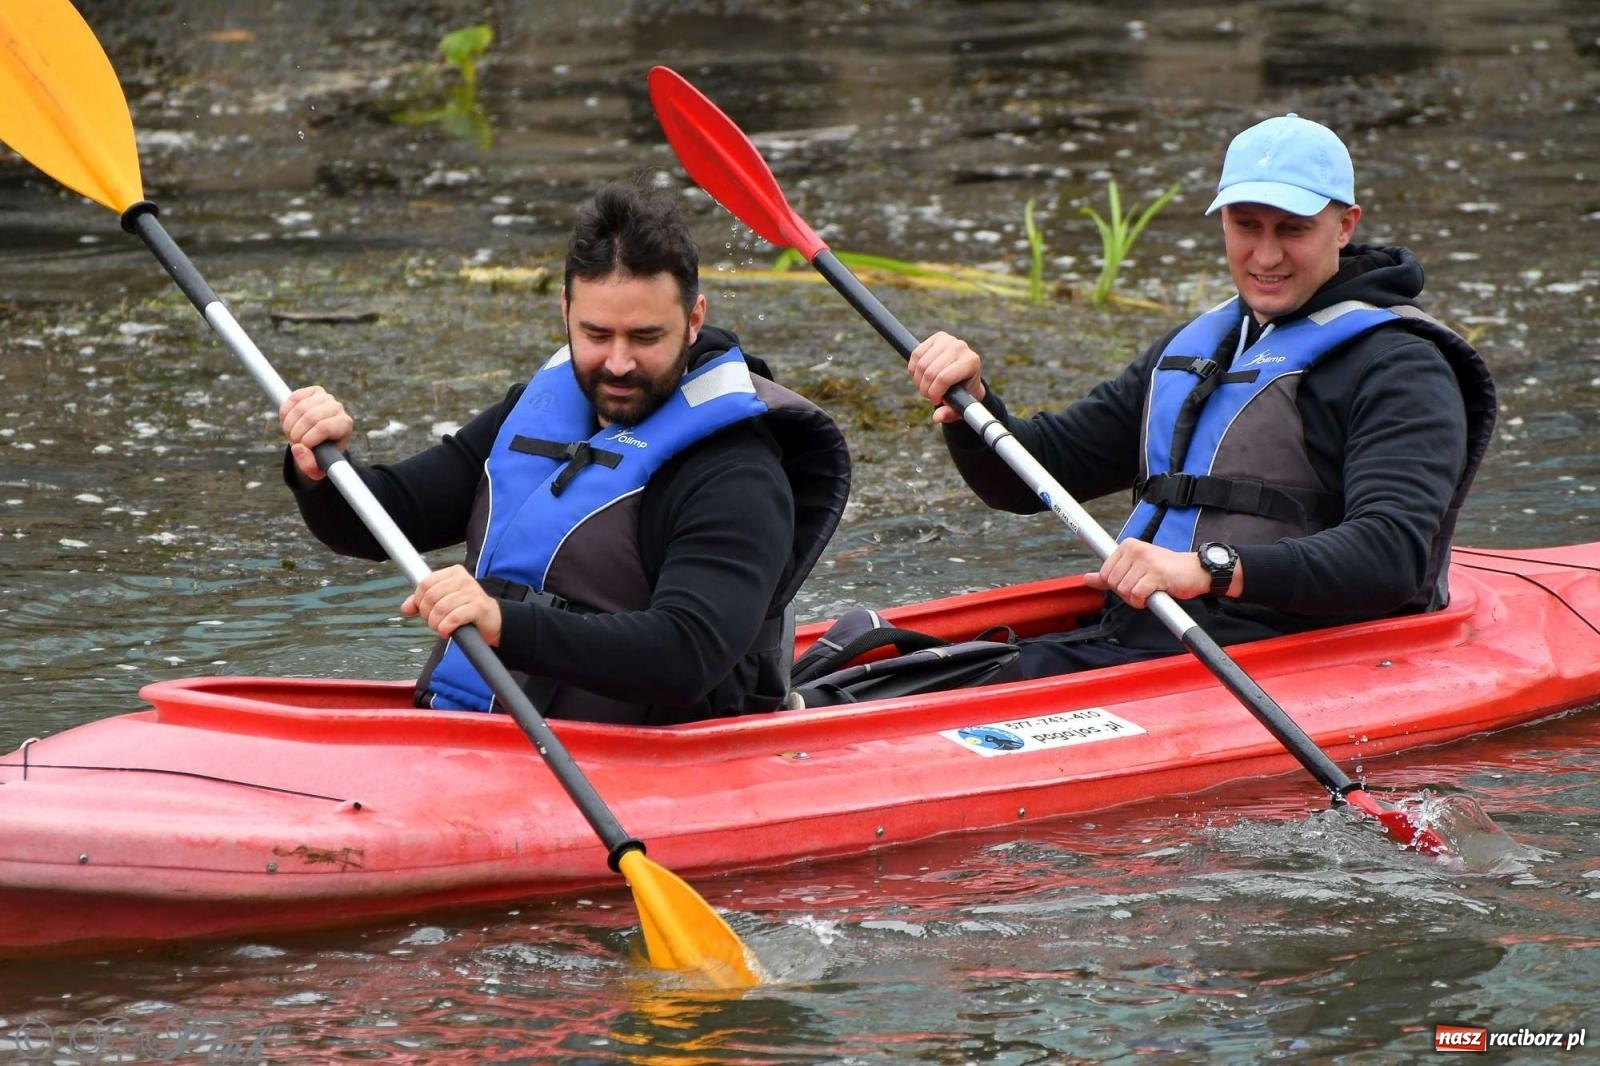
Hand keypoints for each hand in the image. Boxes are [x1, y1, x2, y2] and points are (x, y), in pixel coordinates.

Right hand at [278, 385, 353, 480]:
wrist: (320, 441)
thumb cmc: (321, 456)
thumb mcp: (317, 468)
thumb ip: (309, 466)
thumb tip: (298, 448)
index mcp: (344, 425)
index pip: (324, 427)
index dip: (308, 439)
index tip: (302, 447)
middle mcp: (338, 408)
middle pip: (310, 417)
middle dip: (296, 433)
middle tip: (293, 442)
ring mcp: (326, 397)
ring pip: (300, 408)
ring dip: (289, 425)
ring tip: (291, 434)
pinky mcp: (312, 391)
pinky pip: (293, 398)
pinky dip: (285, 412)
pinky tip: (287, 422)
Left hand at [402, 565, 502, 644]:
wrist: (493, 621)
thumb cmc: (467, 610)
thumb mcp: (444, 602)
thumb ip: (423, 602)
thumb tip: (405, 607)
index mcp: (454, 573)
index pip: (425, 583)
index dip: (418, 601)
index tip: (424, 612)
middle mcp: (463, 579)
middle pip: (431, 596)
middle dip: (427, 614)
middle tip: (433, 622)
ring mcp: (472, 591)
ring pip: (441, 608)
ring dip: (436, 624)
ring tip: (441, 628)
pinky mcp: (479, 606)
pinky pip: (454, 617)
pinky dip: (446, 627)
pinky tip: (447, 632)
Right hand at [907, 331, 986, 424]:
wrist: (965, 375)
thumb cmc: (964, 393)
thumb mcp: (960, 406)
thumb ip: (949, 413)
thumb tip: (936, 418)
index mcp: (971, 362)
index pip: (944, 378)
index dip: (934, 392)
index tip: (935, 401)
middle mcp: (960, 347)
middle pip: (930, 372)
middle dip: (925, 388)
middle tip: (929, 396)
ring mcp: (948, 339)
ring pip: (921, 364)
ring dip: (919, 381)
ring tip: (926, 387)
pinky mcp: (936, 337)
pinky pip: (915, 355)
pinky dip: (913, 370)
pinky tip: (921, 376)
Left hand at [1084, 540, 1241, 608]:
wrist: (1196, 571)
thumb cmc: (1166, 571)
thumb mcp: (1135, 568)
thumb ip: (1110, 573)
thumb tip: (1087, 579)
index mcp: (1127, 546)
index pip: (1105, 573)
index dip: (1117, 585)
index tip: (1132, 583)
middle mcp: (1135, 550)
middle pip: (1114, 583)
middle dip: (1126, 593)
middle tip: (1143, 589)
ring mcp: (1146, 561)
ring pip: (1124, 590)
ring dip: (1136, 598)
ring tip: (1149, 591)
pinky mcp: (1156, 573)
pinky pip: (1137, 594)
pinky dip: (1143, 601)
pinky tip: (1153, 596)